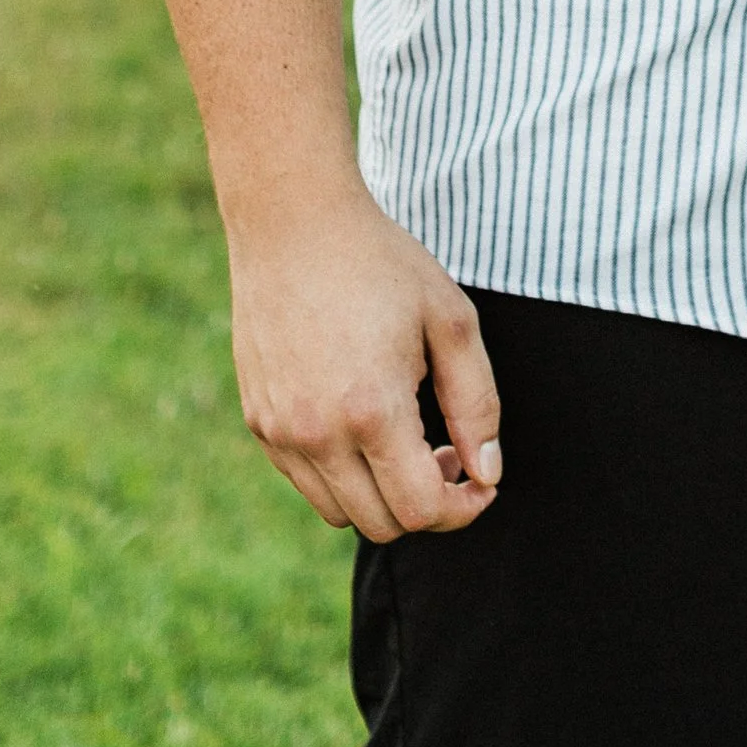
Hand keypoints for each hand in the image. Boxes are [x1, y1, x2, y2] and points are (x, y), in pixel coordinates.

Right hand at [226, 188, 501, 541]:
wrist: (293, 222)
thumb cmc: (381, 263)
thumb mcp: (450, 320)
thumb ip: (477, 405)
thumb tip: (487, 473)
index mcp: (372, 411)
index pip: (421, 511)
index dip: (463, 509)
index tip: (480, 480)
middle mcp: (317, 434)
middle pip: (382, 524)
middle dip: (428, 504)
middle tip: (449, 452)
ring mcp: (279, 432)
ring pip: (340, 512)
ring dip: (383, 495)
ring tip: (407, 438)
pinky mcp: (259, 422)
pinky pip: (306, 481)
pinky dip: (342, 475)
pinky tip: (363, 420)